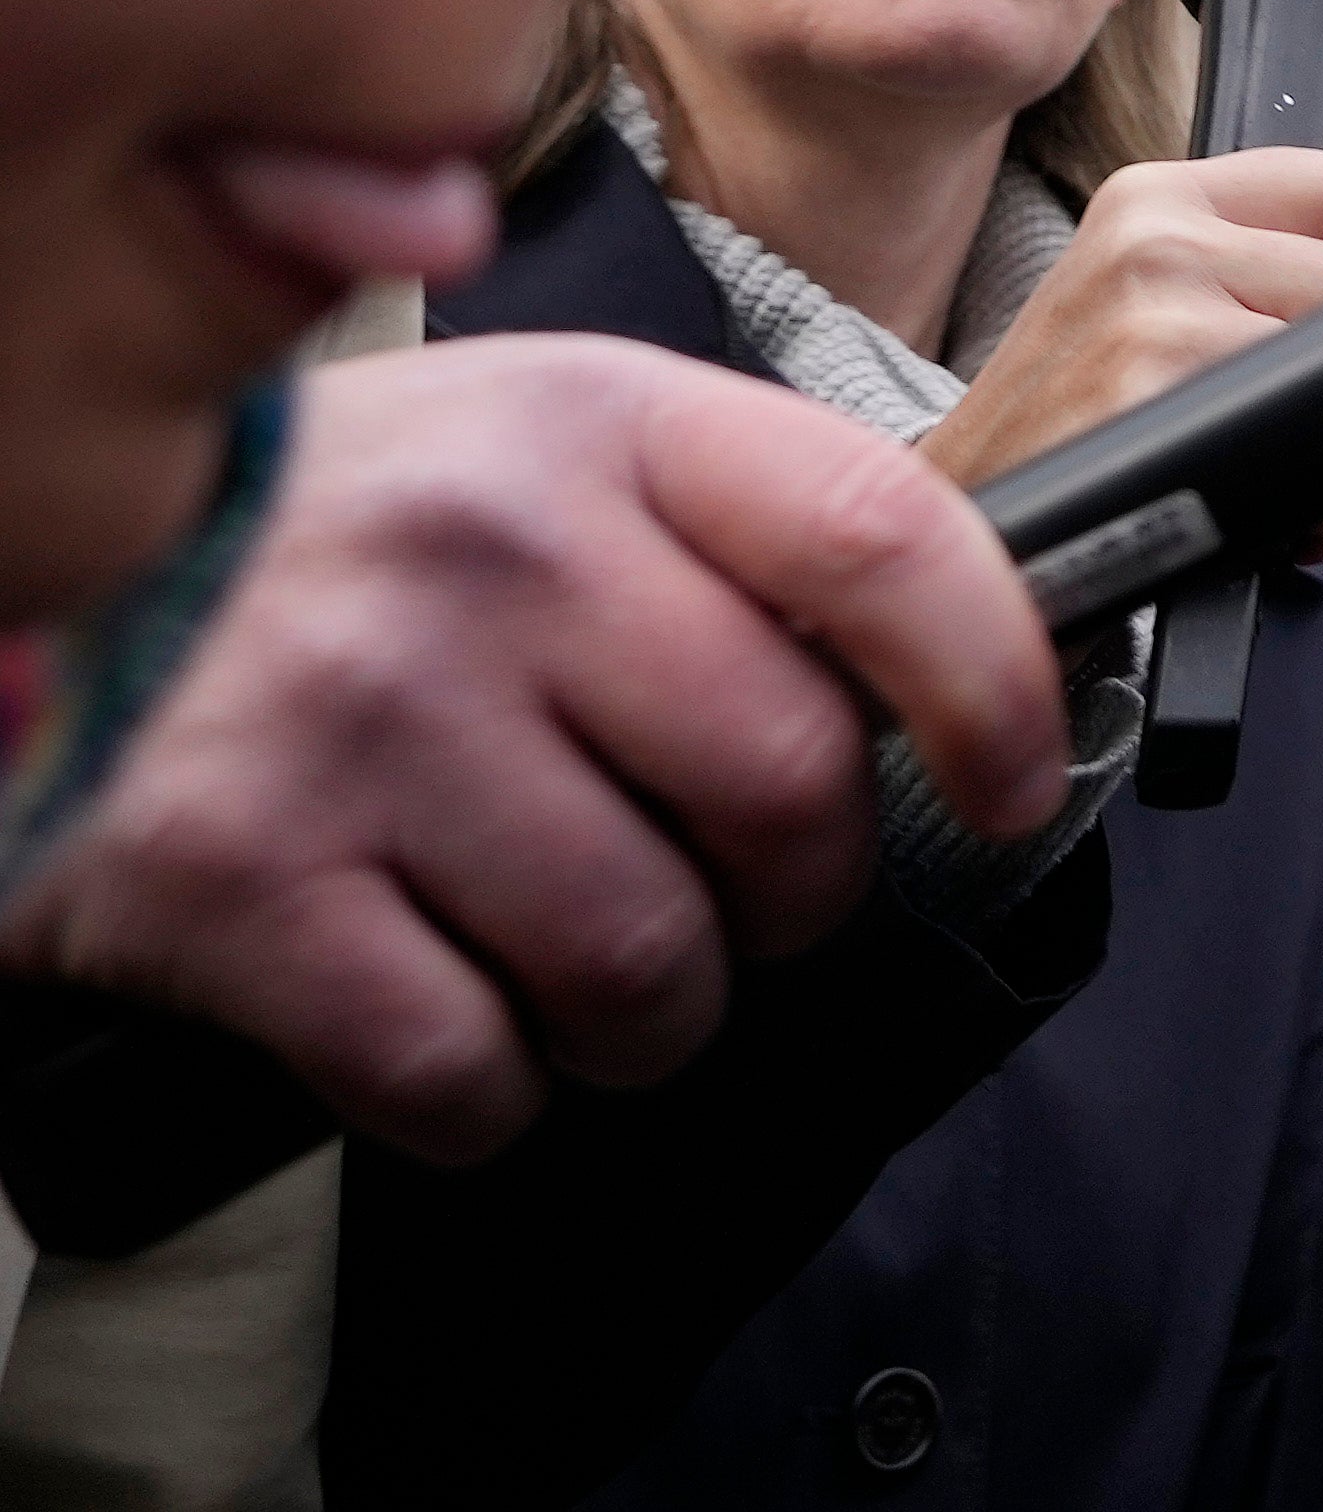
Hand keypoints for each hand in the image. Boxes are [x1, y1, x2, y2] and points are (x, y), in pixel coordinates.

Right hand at [0, 334, 1059, 1156]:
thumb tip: (943, 680)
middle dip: (796, 901)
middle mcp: (492, 555)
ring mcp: (362, 718)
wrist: (44, 589)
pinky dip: (492, 1102)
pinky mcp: (235, 879)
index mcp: (604, 429)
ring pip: (646, 960)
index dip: (995, 686)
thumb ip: (732, 535)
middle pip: (787, 791)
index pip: (884, 542)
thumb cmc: (333, 538)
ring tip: (596, 981)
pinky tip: (457, 1041)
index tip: (1016, 782)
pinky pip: (462, 1067)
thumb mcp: (545, 447)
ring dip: (655, 1021)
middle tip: (735, 905)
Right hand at [921, 148, 1322, 502]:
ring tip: (1273, 495)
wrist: (952, 525)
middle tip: (1296, 438)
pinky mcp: (1155, 388)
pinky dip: (1314, 510)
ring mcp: (1154, 308)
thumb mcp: (1136, 303)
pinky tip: (1256, 530)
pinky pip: (1311, 446)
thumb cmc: (1065, 431)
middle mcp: (1153, 233)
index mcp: (1155, 196)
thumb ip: (1246, 266)